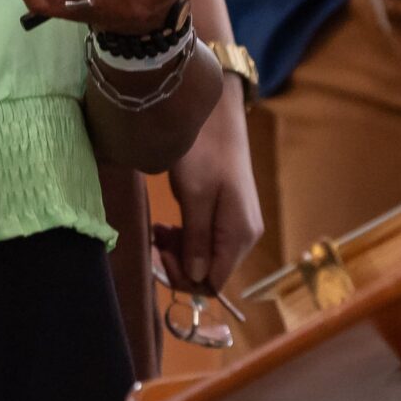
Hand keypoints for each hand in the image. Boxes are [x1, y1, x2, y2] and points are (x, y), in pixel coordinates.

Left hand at [153, 82, 261, 295]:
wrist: (218, 116)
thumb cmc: (205, 152)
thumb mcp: (194, 196)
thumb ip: (196, 239)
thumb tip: (196, 278)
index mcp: (239, 235)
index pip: (213, 283)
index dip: (183, 279)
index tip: (160, 254)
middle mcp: (245, 236)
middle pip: (210, 272)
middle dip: (178, 263)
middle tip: (155, 239)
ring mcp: (238, 224)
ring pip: (206, 257)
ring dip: (179, 251)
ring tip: (158, 229)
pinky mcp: (229, 214)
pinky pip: (207, 240)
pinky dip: (185, 238)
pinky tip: (168, 225)